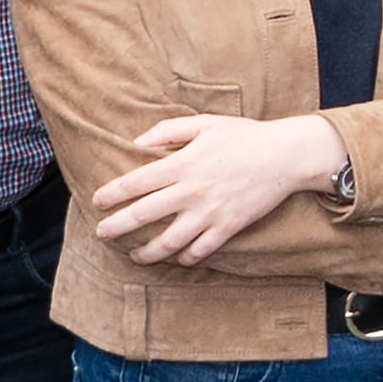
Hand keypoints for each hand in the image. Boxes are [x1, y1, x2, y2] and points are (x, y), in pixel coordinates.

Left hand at [93, 109, 354, 267]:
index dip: (112, 194)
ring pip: (169, 241)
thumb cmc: (244, 135)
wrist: (285, 155)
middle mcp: (192, 191)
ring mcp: (210, 213)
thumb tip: (137, 143)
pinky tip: (176, 258)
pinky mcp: (228, 227)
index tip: (97, 202)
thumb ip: (168, 131)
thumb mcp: (204, 123)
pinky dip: (185, 258)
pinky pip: (200, 250)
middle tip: (102, 233)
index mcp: (182, 164)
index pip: (136, 183)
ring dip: (147, 252)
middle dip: (117, 227)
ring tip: (134, 255)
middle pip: (143, 215)